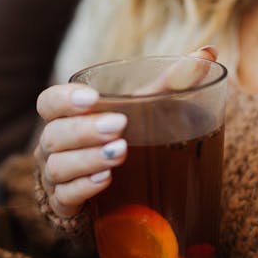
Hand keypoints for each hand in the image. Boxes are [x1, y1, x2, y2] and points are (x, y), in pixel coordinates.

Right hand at [35, 46, 217, 218]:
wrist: (117, 189)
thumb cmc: (124, 138)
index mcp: (66, 117)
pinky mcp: (64, 206)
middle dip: (85, 131)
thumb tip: (208, 51)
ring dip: (88, 160)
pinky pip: (65, 199)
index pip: (49, 103)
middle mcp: (53, 146)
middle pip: (54, 136)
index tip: (94, 98)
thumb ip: (171, 83)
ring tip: (119, 154)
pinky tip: (105, 181)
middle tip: (119, 127)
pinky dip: (84, 188)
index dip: (64, 99)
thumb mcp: (144, 109)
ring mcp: (56, 178)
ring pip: (59, 168)